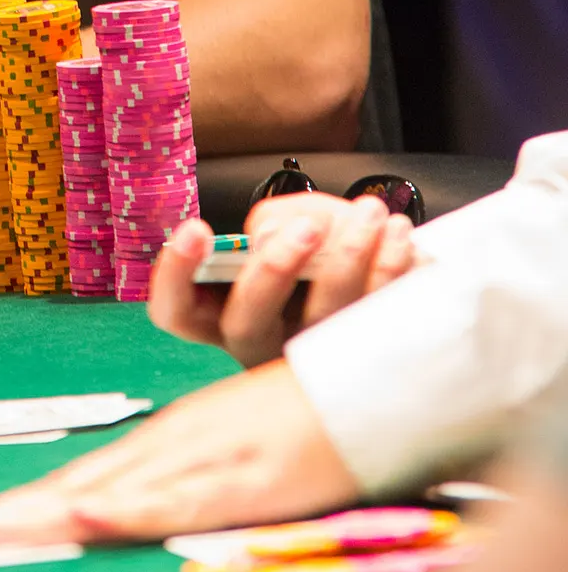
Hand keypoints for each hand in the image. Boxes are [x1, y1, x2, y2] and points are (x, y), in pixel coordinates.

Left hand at [0, 360, 357, 548]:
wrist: (376, 384)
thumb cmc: (306, 420)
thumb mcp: (234, 455)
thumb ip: (187, 486)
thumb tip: (137, 520)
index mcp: (162, 447)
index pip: (73, 484)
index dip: (13, 510)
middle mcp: (169, 448)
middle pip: (71, 488)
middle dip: (3, 518)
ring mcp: (203, 462)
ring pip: (107, 492)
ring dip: (41, 515)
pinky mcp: (245, 481)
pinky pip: (179, 500)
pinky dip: (130, 510)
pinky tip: (88, 517)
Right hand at [150, 196, 417, 367]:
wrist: (377, 275)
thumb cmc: (319, 249)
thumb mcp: (284, 227)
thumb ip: (276, 222)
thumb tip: (286, 232)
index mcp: (222, 312)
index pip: (176, 309)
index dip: (176, 273)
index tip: (198, 227)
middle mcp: (260, 342)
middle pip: (246, 321)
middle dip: (274, 268)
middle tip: (307, 227)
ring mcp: (311, 357)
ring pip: (321, 321)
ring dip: (348, 259)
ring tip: (368, 214)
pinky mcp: (365, 355)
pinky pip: (377, 318)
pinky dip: (391, 269)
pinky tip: (397, 235)